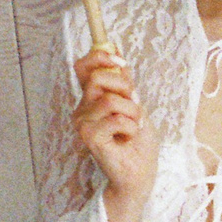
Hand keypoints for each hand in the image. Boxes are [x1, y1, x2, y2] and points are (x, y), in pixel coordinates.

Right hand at [72, 49, 157, 221]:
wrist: (140, 173)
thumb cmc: (138, 142)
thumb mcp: (134, 103)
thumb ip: (122, 80)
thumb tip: (115, 47)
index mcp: (90, 99)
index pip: (82, 67)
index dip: (99, 57)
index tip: (121, 62)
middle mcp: (82, 110)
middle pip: (97, 78)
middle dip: (125, 88)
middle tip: (136, 106)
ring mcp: (83, 124)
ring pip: (110, 99)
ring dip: (132, 112)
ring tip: (135, 126)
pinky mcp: (89, 138)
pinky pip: (115, 119)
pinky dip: (131, 126)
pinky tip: (129, 138)